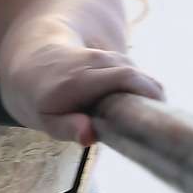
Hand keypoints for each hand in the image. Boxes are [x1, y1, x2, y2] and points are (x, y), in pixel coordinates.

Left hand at [0, 38, 163, 144]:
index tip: (158, 113)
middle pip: (137, 75)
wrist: (33, 63)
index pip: (124, 78)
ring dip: (148, 94)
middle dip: (154, 97)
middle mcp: (96, 62)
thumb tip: (89, 136)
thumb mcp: (47, 120)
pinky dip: (141, 89)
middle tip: (159, 126)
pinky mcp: (112, 57)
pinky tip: (138, 108)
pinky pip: (134, 72)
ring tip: (146, 120)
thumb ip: (68, 128)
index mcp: (80, 79)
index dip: (147, 92)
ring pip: (138, 73)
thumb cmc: (41, 98)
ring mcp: (105, 56)